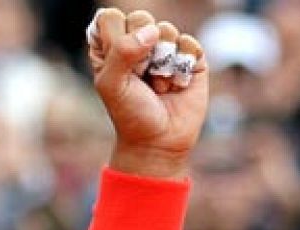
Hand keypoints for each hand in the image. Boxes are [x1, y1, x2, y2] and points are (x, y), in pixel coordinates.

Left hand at [86, 8, 210, 179]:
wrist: (159, 142)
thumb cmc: (130, 114)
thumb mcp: (111, 84)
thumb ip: (121, 51)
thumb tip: (152, 32)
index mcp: (110, 46)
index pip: (111, 17)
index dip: (117, 38)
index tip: (118, 65)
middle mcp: (137, 42)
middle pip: (140, 17)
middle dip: (140, 50)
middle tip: (140, 76)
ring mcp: (164, 48)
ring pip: (165, 29)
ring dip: (161, 62)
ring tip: (158, 84)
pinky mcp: (189, 57)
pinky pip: (188, 43)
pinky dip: (182, 65)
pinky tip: (177, 84)